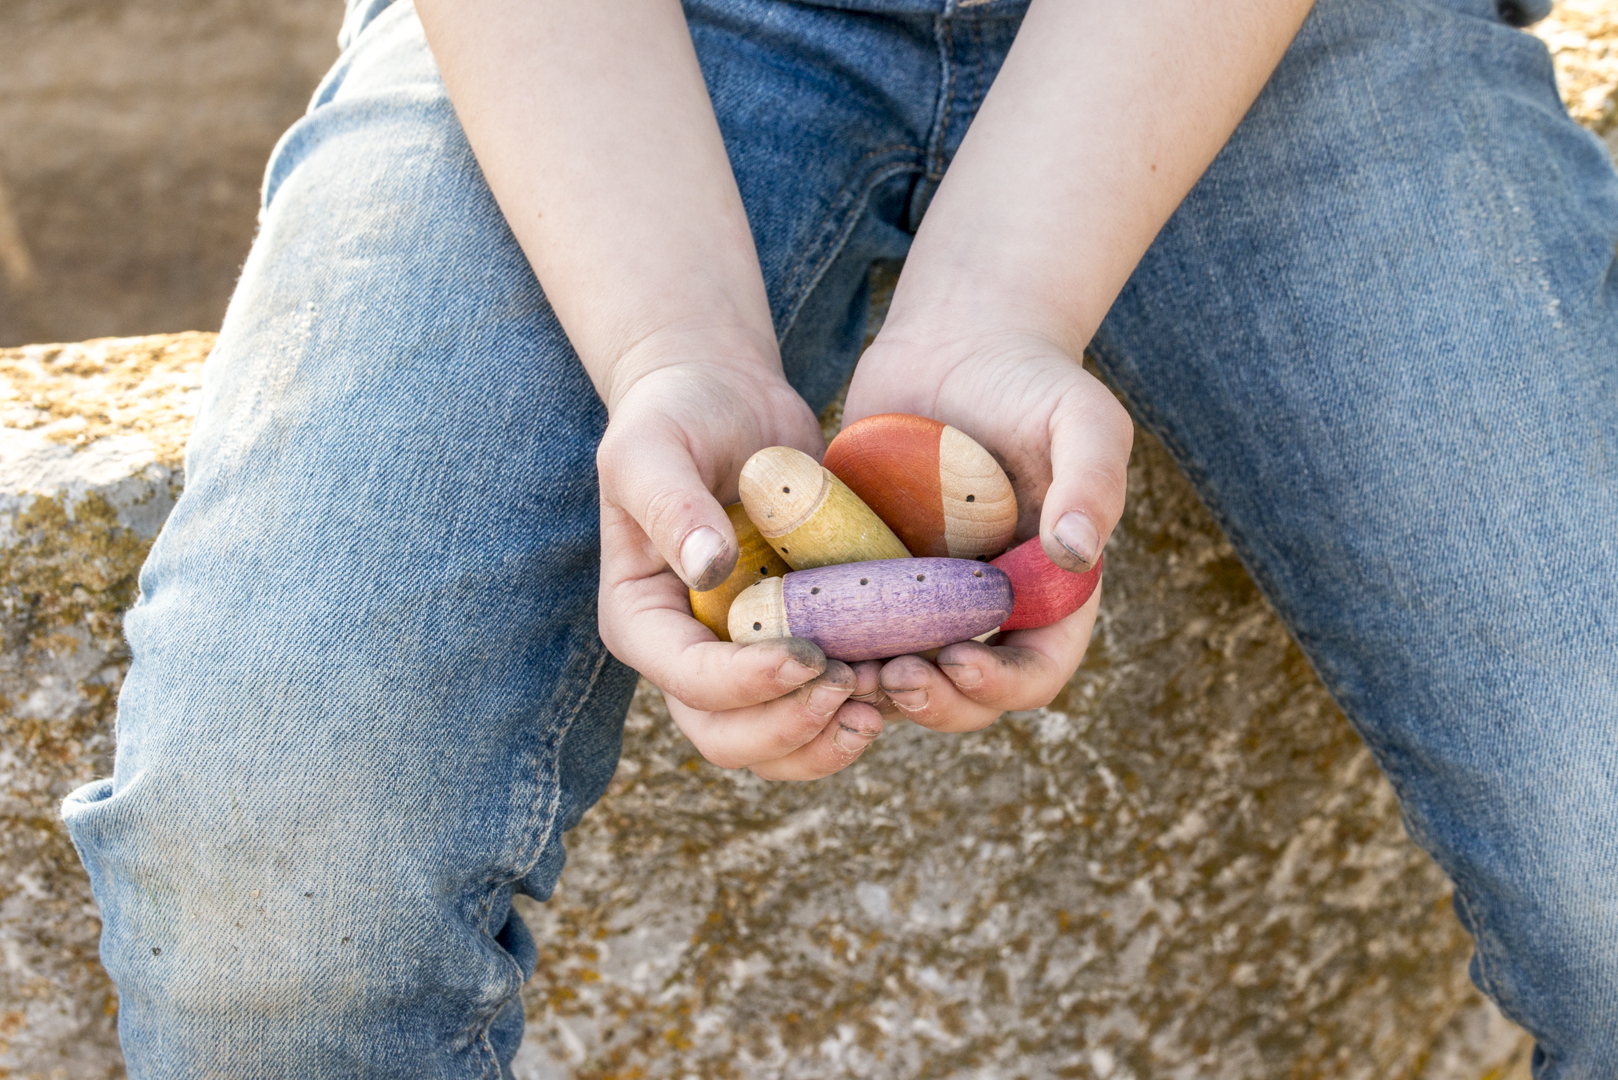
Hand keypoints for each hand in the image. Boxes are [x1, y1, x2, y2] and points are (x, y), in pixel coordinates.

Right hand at [595, 355, 884, 778]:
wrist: (725, 398)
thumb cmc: (677, 415)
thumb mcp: (653, 447)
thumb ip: (672, 504)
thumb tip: (711, 567)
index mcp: (644, 620)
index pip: (688, 681)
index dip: (746, 684)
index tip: (808, 654)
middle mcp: (690, 655)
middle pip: (729, 738)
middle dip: (791, 729)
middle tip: (852, 687)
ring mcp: (747, 659)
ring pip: (780, 744)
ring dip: (832, 737)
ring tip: (885, 694)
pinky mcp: (800, 645)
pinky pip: (827, 706)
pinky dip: (866, 705)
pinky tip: (907, 674)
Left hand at [841, 327, 1131, 731]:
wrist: (953, 342)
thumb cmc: (1031, 378)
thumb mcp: (1082, 418)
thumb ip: (1093, 481)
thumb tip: (1076, 553)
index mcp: (1049, 592)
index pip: (1038, 670)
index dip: (1003, 685)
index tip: (958, 662)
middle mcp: (990, 610)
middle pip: (968, 694)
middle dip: (934, 702)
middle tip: (890, 678)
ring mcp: (928, 600)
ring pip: (903, 678)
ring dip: (875, 691)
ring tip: (839, 673)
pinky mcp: (872, 578)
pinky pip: (851, 634)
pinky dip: (830, 648)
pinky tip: (799, 639)